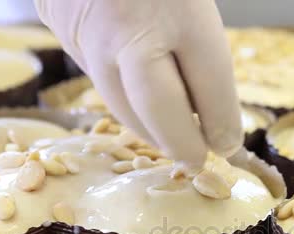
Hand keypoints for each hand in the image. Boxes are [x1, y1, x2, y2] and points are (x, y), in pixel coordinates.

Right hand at [35, 0, 242, 168]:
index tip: (230, 143)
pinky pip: (98, 78)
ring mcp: (89, 31)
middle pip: (159, 107)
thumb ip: (203, 42)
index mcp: (178, 8)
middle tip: (198, 160)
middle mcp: (129, 25)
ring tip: (172, 142)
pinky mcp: (63, 29)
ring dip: (149, 130)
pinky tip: (141, 108)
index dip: (222, 121)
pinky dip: (123, 101)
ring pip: (120, 102)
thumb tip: (215, 110)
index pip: (209, 82)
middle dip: (181, 142)